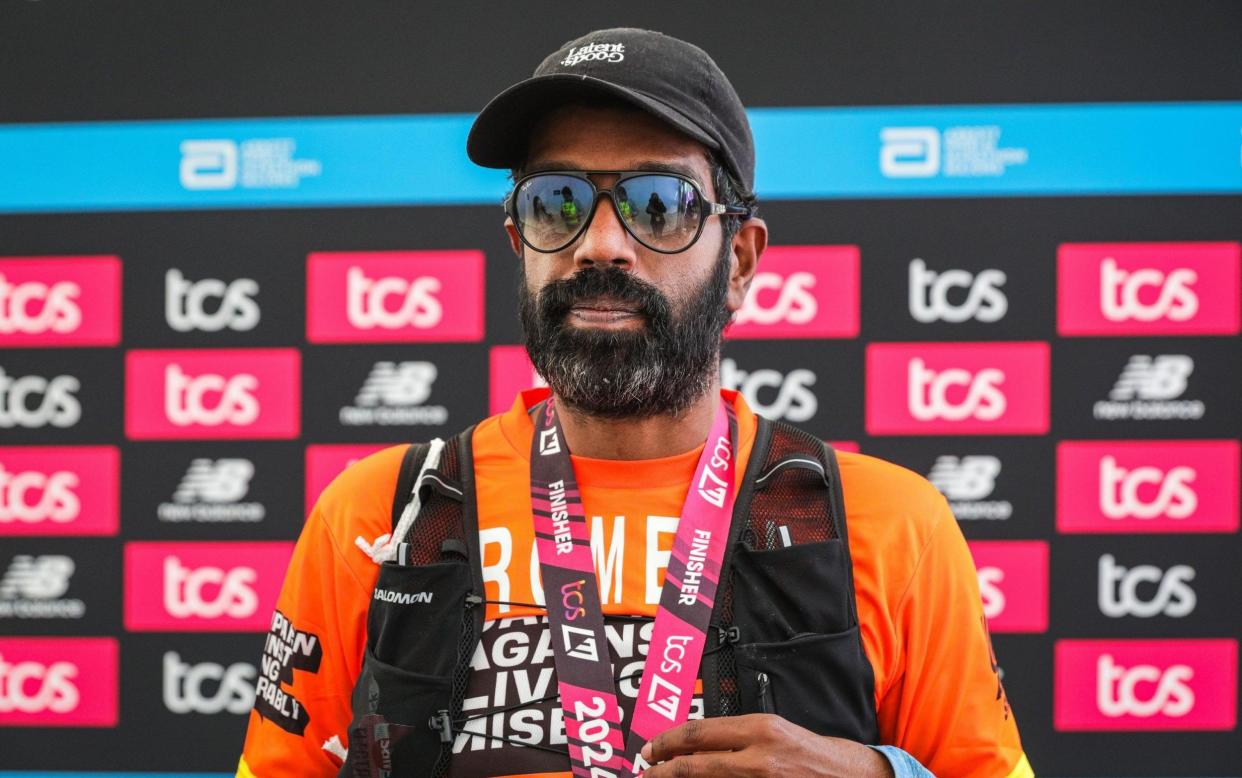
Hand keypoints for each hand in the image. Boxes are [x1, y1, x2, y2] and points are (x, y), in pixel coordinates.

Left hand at [639, 714, 894, 776]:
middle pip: (694, 764)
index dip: (667, 742)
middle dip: (663, 770)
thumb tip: (700, 747)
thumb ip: (742, 739)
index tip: (650, 749)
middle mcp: (759, 756)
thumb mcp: (780, 734)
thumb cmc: (821, 755)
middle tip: (646, 772)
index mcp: (762, 729)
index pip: (699, 732)